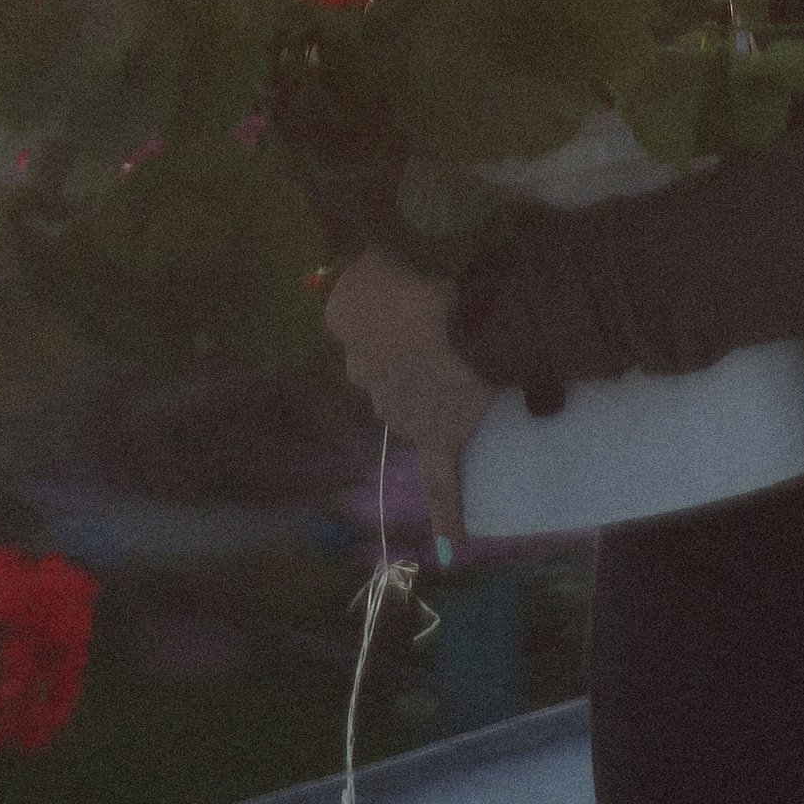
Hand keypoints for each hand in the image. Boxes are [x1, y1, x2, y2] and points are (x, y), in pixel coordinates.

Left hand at [322, 246, 497, 553]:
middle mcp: (363, 376)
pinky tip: (451, 546)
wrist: (457, 321)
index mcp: (346, 330)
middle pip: (375, 366)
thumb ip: (363, 273)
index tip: (402, 294)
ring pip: (403, 405)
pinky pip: (443, 483)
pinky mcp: (440, 438)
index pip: (353, 322)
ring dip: (421, 390)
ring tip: (453, 360)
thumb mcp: (374, 256)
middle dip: (396, 352)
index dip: (380, 308)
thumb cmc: (418, 276)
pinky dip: (449, 515)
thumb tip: (362, 279)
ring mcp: (402, 413)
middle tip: (430, 327)